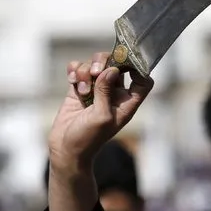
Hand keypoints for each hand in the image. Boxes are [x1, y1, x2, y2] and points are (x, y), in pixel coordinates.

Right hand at [48, 52, 153, 173]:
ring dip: (87, 70)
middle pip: (118, 65)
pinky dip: (75, 71)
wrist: (67, 147)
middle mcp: (115, 94)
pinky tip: (72, 82)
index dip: (138, 69)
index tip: (125, 64)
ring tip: (82, 88)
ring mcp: (97, 89)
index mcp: (127, 103)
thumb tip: (112, 70)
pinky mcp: (80, 87)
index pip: (143, 81)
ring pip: (96, 64)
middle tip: (96, 72)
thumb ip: (106, 92)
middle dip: (105, 62)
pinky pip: (80, 69)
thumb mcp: (101, 116)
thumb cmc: (89, 138)